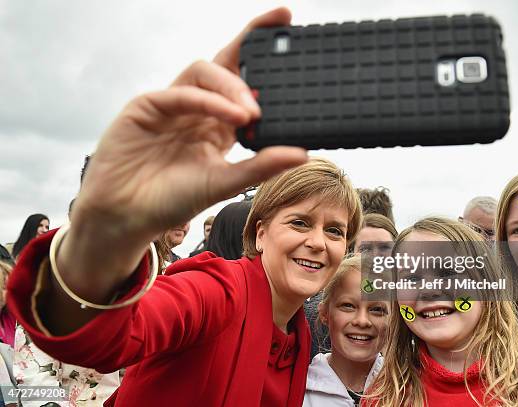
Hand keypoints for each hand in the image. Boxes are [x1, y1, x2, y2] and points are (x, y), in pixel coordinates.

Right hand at [73, 7, 305, 242]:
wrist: (128, 216)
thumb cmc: (173, 199)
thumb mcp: (225, 182)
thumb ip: (261, 165)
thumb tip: (302, 153)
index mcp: (220, 123)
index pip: (247, 83)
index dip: (267, 59)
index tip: (295, 35)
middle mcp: (200, 108)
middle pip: (227, 62)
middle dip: (252, 38)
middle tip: (282, 20)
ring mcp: (174, 104)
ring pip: (205, 72)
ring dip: (232, 84)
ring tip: (252, 110)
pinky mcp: (148, 106)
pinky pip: (182, 93)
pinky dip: (208, 101)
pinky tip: (231, 115)